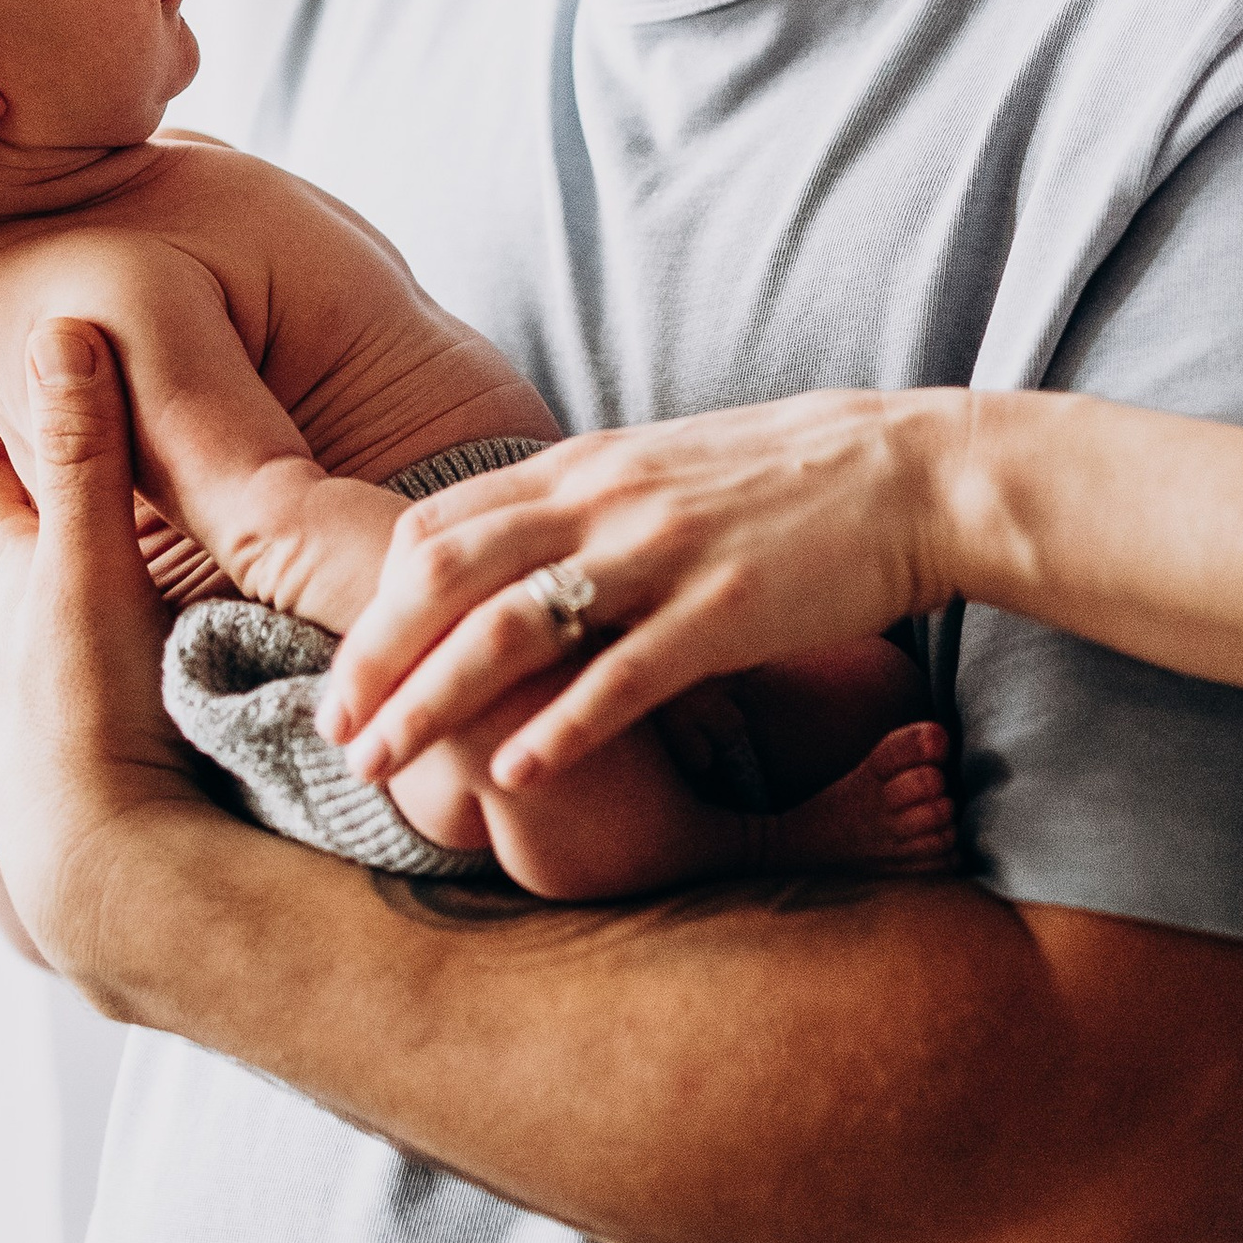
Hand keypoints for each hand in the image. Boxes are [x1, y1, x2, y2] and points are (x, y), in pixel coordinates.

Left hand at [0, 322, 199, 971]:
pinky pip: (110, 664)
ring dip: (98, 561)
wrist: (114, 885)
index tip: (33, 350)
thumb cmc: (87, 720)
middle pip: (13, 528)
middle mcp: (12, 632)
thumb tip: (60, 325)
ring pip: (62, 601)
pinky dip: (134, 634)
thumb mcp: (87, 567)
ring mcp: (52, 695)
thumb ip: (86, 454)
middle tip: (107, 413)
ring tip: (163, 513)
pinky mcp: (103, 746)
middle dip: (44, 475)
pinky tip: (186, 630)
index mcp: (2, 574)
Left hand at [318, 387, 965, 795]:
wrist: (910, 473)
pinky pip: (623, 677)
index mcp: (586, 467)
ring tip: (383, 762)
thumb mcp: (662, 470)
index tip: (343, 665)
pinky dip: (558, 728)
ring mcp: (662, 553)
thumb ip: (583, 506)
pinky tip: (514, 774)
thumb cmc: (785, 482)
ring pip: (510, 628)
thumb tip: (508, 555)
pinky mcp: (725, 610)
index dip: (375, 598)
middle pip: (447, 576)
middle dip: (375, 655)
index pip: (440, 526)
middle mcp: (605, 500)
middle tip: (332, 729)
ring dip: (432, 700)